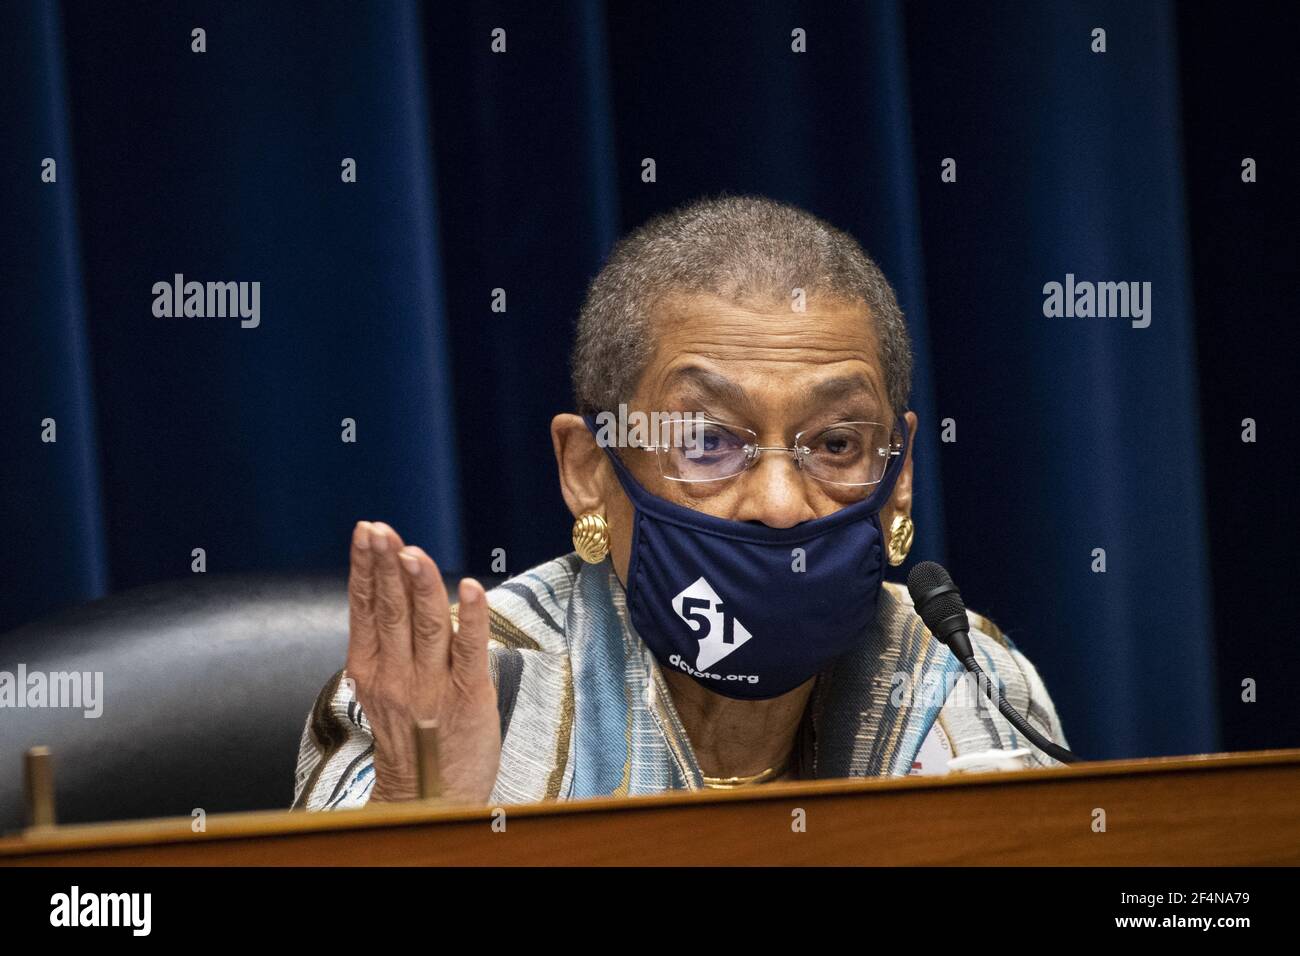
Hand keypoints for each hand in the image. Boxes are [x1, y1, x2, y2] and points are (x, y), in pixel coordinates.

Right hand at [344, 520, 500, 803]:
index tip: (366, 532)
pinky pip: (471, 651)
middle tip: (383, 530)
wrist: (431, 796)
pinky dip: (472, 616)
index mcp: (372, 669)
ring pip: (427, 624)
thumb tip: (397, 580)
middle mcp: (396, 675)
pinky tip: (471, 587)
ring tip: (413, 552)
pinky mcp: (470, 696)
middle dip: (386, 565)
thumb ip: (390, 638)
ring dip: (420, 585)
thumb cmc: (413, 734)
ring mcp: (432, 686)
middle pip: (391, 610)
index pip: (365, 607)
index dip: (364, 567)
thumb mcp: (386, 685)